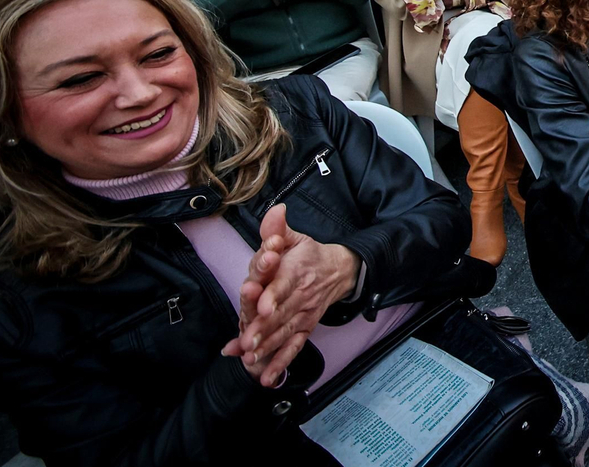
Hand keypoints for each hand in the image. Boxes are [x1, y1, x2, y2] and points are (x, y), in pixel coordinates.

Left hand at [222, 204, 359, 386]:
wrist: (341, 270)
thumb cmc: (310, 254)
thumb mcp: (295, 237)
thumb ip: (279, 228)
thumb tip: (276, 210)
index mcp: (296, 270)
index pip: (283, 284)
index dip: (272, 296)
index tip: (262, 309)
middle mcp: (301, 295)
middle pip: (281, 314)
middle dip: (263, 330)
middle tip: (247, 343)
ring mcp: (304, 314)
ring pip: (286, 333)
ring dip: (268, 348)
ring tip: (251, 360)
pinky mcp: (306, 327)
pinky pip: (295, 347)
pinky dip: (281, 363)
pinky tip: (267, 378)